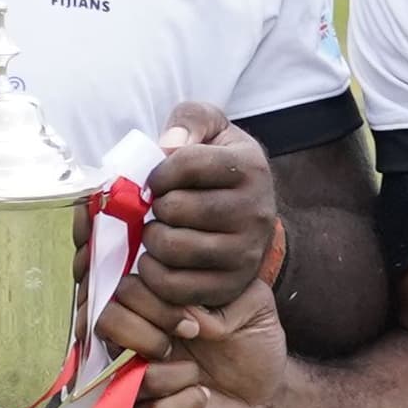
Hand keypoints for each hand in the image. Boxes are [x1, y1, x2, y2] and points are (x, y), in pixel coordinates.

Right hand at [126, 279, 285, 407]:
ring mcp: (135, 381)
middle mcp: (134, 341)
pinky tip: (201, 399)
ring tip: (197, 377)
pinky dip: (183, 405)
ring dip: (172, 375)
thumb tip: (187, 312)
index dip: (153, 302)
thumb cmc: (253, 346)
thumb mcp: (254, 305)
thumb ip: (225, 293)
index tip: (193, 322)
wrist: (268, 395)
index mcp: (154, 308)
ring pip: (125, 374)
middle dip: (147, 334)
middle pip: (105, 324)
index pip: (122, 290)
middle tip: (187, 343)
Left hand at [129, 104, 279, 315]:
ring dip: (151, 240)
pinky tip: (155, 261)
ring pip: (174, 248)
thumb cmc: (219, 167)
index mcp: (251, 167)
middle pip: (176, 208)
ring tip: (156, 231)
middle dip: (153, 207)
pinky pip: (175, 287)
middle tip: (156, 209)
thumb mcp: (212, 130)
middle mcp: (256, 211)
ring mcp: (246, 253)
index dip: (158, 171)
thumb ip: (191, 120)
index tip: (155, 180)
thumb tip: (168, 144)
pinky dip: (153, 275)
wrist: (249, 216)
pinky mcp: (231, 285)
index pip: (188, 162)